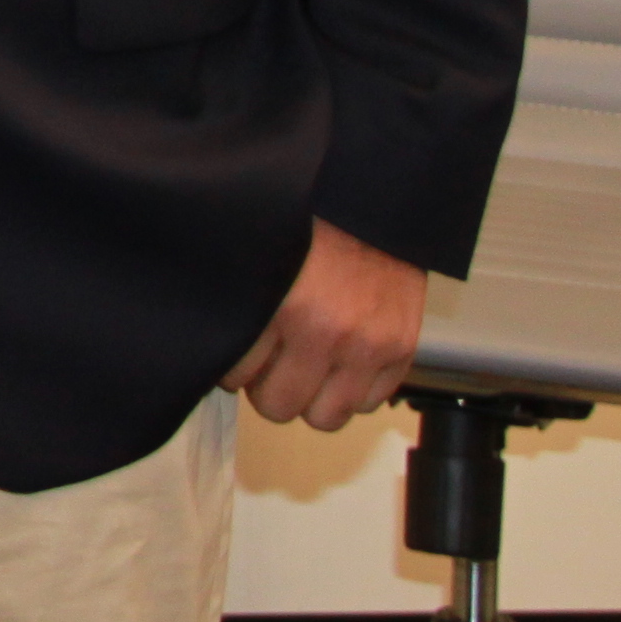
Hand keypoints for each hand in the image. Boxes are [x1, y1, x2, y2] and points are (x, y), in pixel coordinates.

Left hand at [226, 221, 423, 431]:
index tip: (240, 355)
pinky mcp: (401, 351)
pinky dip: (352, 391)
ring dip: (312, 398)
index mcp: (284, 306)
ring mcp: (369, 347)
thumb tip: (218, 344)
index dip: (234, 369)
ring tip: (307, 368)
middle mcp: (327, 333)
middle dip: (269, 387)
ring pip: (325, 419)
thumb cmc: (311, 224)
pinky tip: (341, 362)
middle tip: (272, 363)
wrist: (374, 202)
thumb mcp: (263, 256)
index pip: (237, 376)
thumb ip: (244, 302)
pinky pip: (366, 405)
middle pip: (278, 406)